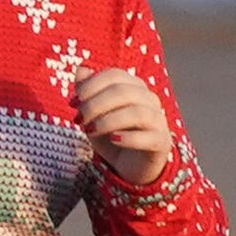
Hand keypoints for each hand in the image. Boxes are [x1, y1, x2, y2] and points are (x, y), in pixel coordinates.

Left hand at [71, 64, 178, 183]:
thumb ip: (86, 91)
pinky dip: (128, 138)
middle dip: (95, 104)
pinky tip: (113, 140)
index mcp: (134, 86)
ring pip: (137, 112)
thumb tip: (81, 69)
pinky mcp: (161, 142)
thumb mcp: (93, 114)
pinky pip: (148, 136)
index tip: (73, 102)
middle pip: (123, 92)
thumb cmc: (111, 135)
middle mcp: (149, 99)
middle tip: (79, 119)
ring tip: (91, 131)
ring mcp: (158, 120)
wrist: (129, 166)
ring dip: (108, 121)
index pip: (114, 75)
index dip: (91, 85)